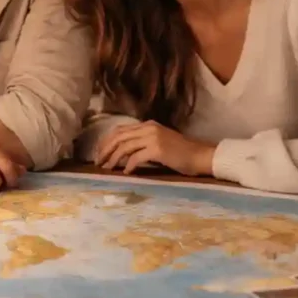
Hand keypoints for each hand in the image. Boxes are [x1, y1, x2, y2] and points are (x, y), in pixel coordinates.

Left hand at [94, 121, 215, 175]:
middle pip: (119, 136)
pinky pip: (136, 157)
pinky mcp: (157, 149)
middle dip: (106, 149)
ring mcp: (153, 137)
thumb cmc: (180, 153)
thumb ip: (142, 143)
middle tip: (98, 162)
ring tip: (107, 168)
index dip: (107, 141)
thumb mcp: (159, 142)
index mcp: (147, 125)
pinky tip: (125, 172)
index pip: (120, 130)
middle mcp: (148, 128)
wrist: (199, 155)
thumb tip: (122, 155)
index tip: (99, 153)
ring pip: (125, 146)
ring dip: (113, 158)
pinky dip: (128, 165)